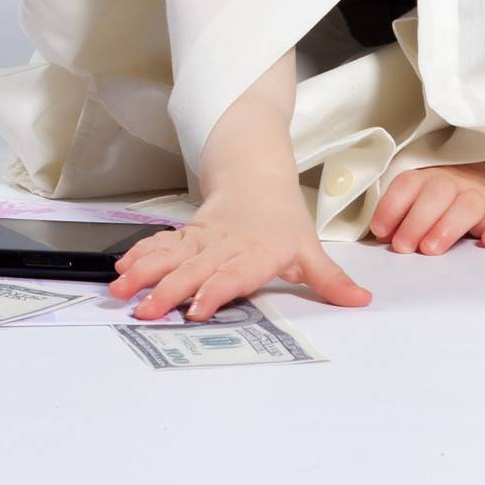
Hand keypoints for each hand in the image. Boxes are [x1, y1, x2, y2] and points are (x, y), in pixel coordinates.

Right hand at [107, 179, 371, 320]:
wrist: (257, 173)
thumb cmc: (283, 219)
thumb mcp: (308, 248)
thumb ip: (330, 280)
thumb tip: (362, 302)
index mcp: (256, 251)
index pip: (234, 274)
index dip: (216, 291)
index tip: (198, 310)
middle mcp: (225, 246)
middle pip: (195, 269)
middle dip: (169, 290)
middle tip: (147, 311)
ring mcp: (202, 239)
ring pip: (171, 255)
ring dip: (146, 272)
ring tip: (122, 289)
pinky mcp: (186, 234)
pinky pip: (161, 244)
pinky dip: (141, 254)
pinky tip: (122, 267)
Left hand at [368, 160, 484, 254]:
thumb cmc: (442, 201)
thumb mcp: (419, 202)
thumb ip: (401, 219)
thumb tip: (382, 239)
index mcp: (427, 179)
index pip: (408, 184)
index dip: (392, 205)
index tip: (380, 231)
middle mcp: (454, 181)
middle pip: (437, 193)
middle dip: (417, 220)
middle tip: (404, 247)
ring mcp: (482, 191)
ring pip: (468, 203)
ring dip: (448, 225)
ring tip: (431, 249)